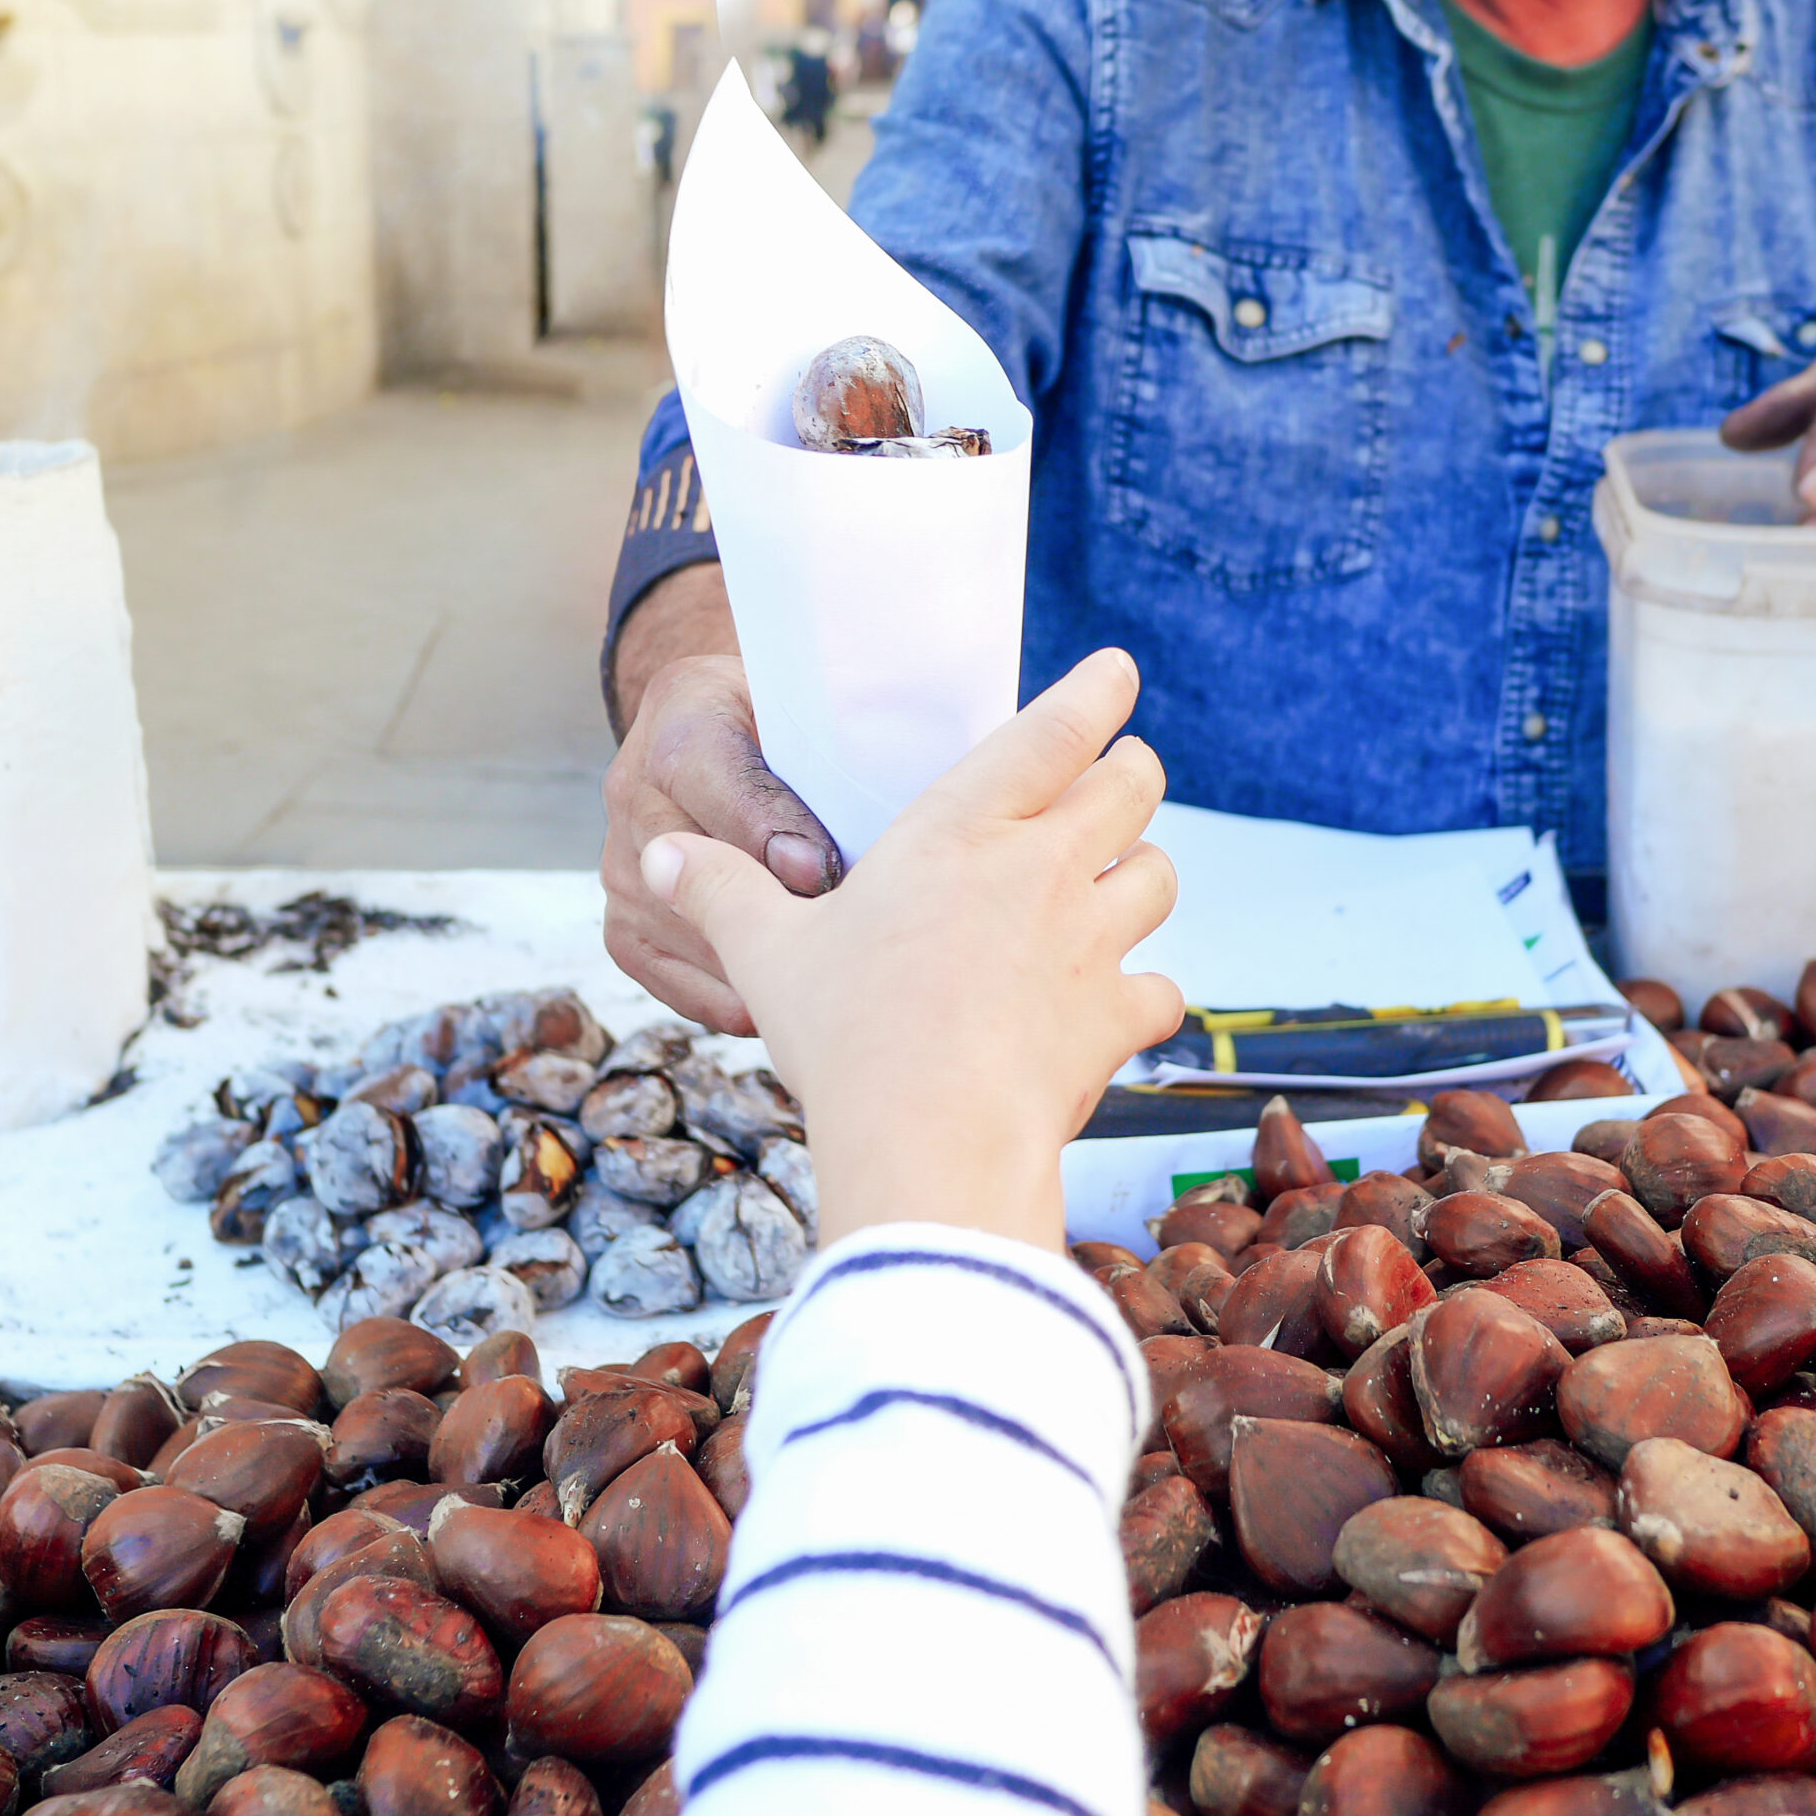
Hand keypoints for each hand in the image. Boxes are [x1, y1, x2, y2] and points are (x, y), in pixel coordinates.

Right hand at [600, 652, 841, 1034]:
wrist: (717, 726)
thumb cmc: (784, 721)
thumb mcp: (805, 706)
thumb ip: (814, 757)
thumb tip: (812, 866)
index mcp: (684, 718)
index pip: (712, 776)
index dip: (765, 829)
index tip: (819, 870)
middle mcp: (634, 792)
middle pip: (693, 869)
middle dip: (772, 914)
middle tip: (841, 950)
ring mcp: (623, 864)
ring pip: (680, 931)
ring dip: (754, 963)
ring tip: (828, 984)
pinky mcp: (623, 923)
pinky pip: (665, 977)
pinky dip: (726, 997)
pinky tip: (778, 1006)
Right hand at [639, 648, 1183, 1250]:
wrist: (928, 1143)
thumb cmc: (847, 1037)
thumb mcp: (766, 953)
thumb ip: (718, 890)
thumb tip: (654, 855)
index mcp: (959, 831)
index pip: (1049, 733)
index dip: (1092, 694)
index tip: (1118, 672)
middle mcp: (1041, 870)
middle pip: (1129, 787)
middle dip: (1132, 769)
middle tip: (1126, 768)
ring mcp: (1090, 942)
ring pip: (1159, 876)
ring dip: (1144, 871)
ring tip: (1125, 876)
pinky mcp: (1116, 1018)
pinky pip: (1160, 989)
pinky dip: (1146, 993)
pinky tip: (1123, 1001)